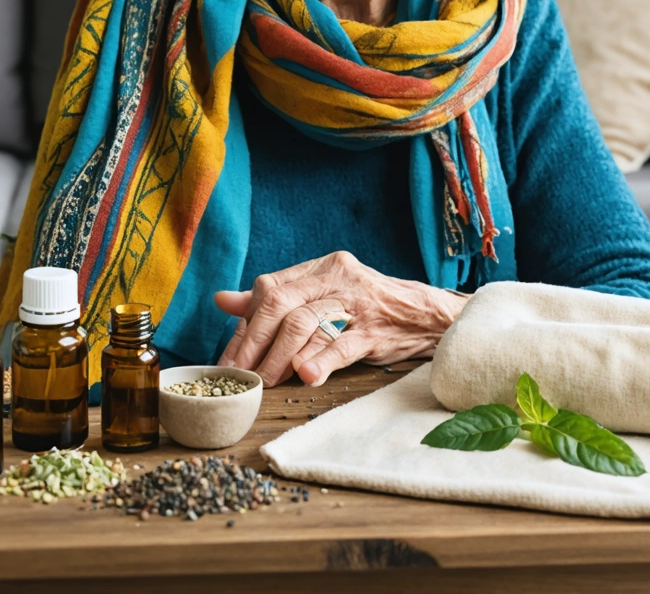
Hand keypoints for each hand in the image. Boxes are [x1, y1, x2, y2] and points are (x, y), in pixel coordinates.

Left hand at [214, 251, 467, 387]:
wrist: (425, 315)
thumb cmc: (369, 306)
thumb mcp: (324, 294)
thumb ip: (278, 297)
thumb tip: (224, 300)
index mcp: (322, 267)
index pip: (271, 289)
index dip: (245, 325)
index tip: (229, 358)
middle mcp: (338, 279)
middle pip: (282, 304)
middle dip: (253, 341)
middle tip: (238, 374)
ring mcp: (357, 304)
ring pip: (306, 324)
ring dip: (279, 357)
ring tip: (265, 381)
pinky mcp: (375, 331)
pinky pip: (341, 345)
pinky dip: (320, 361)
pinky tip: (306, 376)